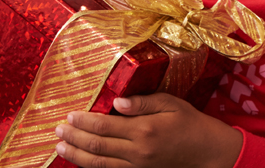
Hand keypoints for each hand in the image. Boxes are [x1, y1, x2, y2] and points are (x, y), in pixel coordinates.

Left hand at [54, 93, 242, 167]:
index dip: (84, 121)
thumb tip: (117, 102)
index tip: (70, 114)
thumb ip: (143, 102)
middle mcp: (138, 151)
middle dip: (74, 137)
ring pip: (98, 163)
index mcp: (145, 129)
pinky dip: (91, 166)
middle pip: (97, 145)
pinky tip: (80, 159)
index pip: (105, 126)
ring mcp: (137, 166)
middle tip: (58, 129)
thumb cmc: (190, 123)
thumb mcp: (171, 104)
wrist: (207, 151)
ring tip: (61, 146)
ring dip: (76, 154)